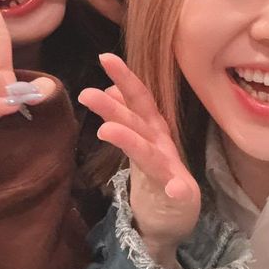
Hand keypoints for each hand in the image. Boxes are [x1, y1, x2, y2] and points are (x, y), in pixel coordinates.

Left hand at [78, 53, 199, 268]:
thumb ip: (125, 113)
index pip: (136, 98)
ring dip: (130, 140)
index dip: (123, 77)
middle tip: (86, 94)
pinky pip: (180, 193)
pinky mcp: (181, 195)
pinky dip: (178, 190)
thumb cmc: (154, 168)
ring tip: (107, 130)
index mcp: (150, 127)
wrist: (174, 212)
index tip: (104, 57)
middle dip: (113, 107)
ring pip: (148, 153)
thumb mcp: (137, 137)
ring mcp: (170, 168)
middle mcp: (160, 142)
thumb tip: (109, 89)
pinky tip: (175, 189)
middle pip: (136, 121)